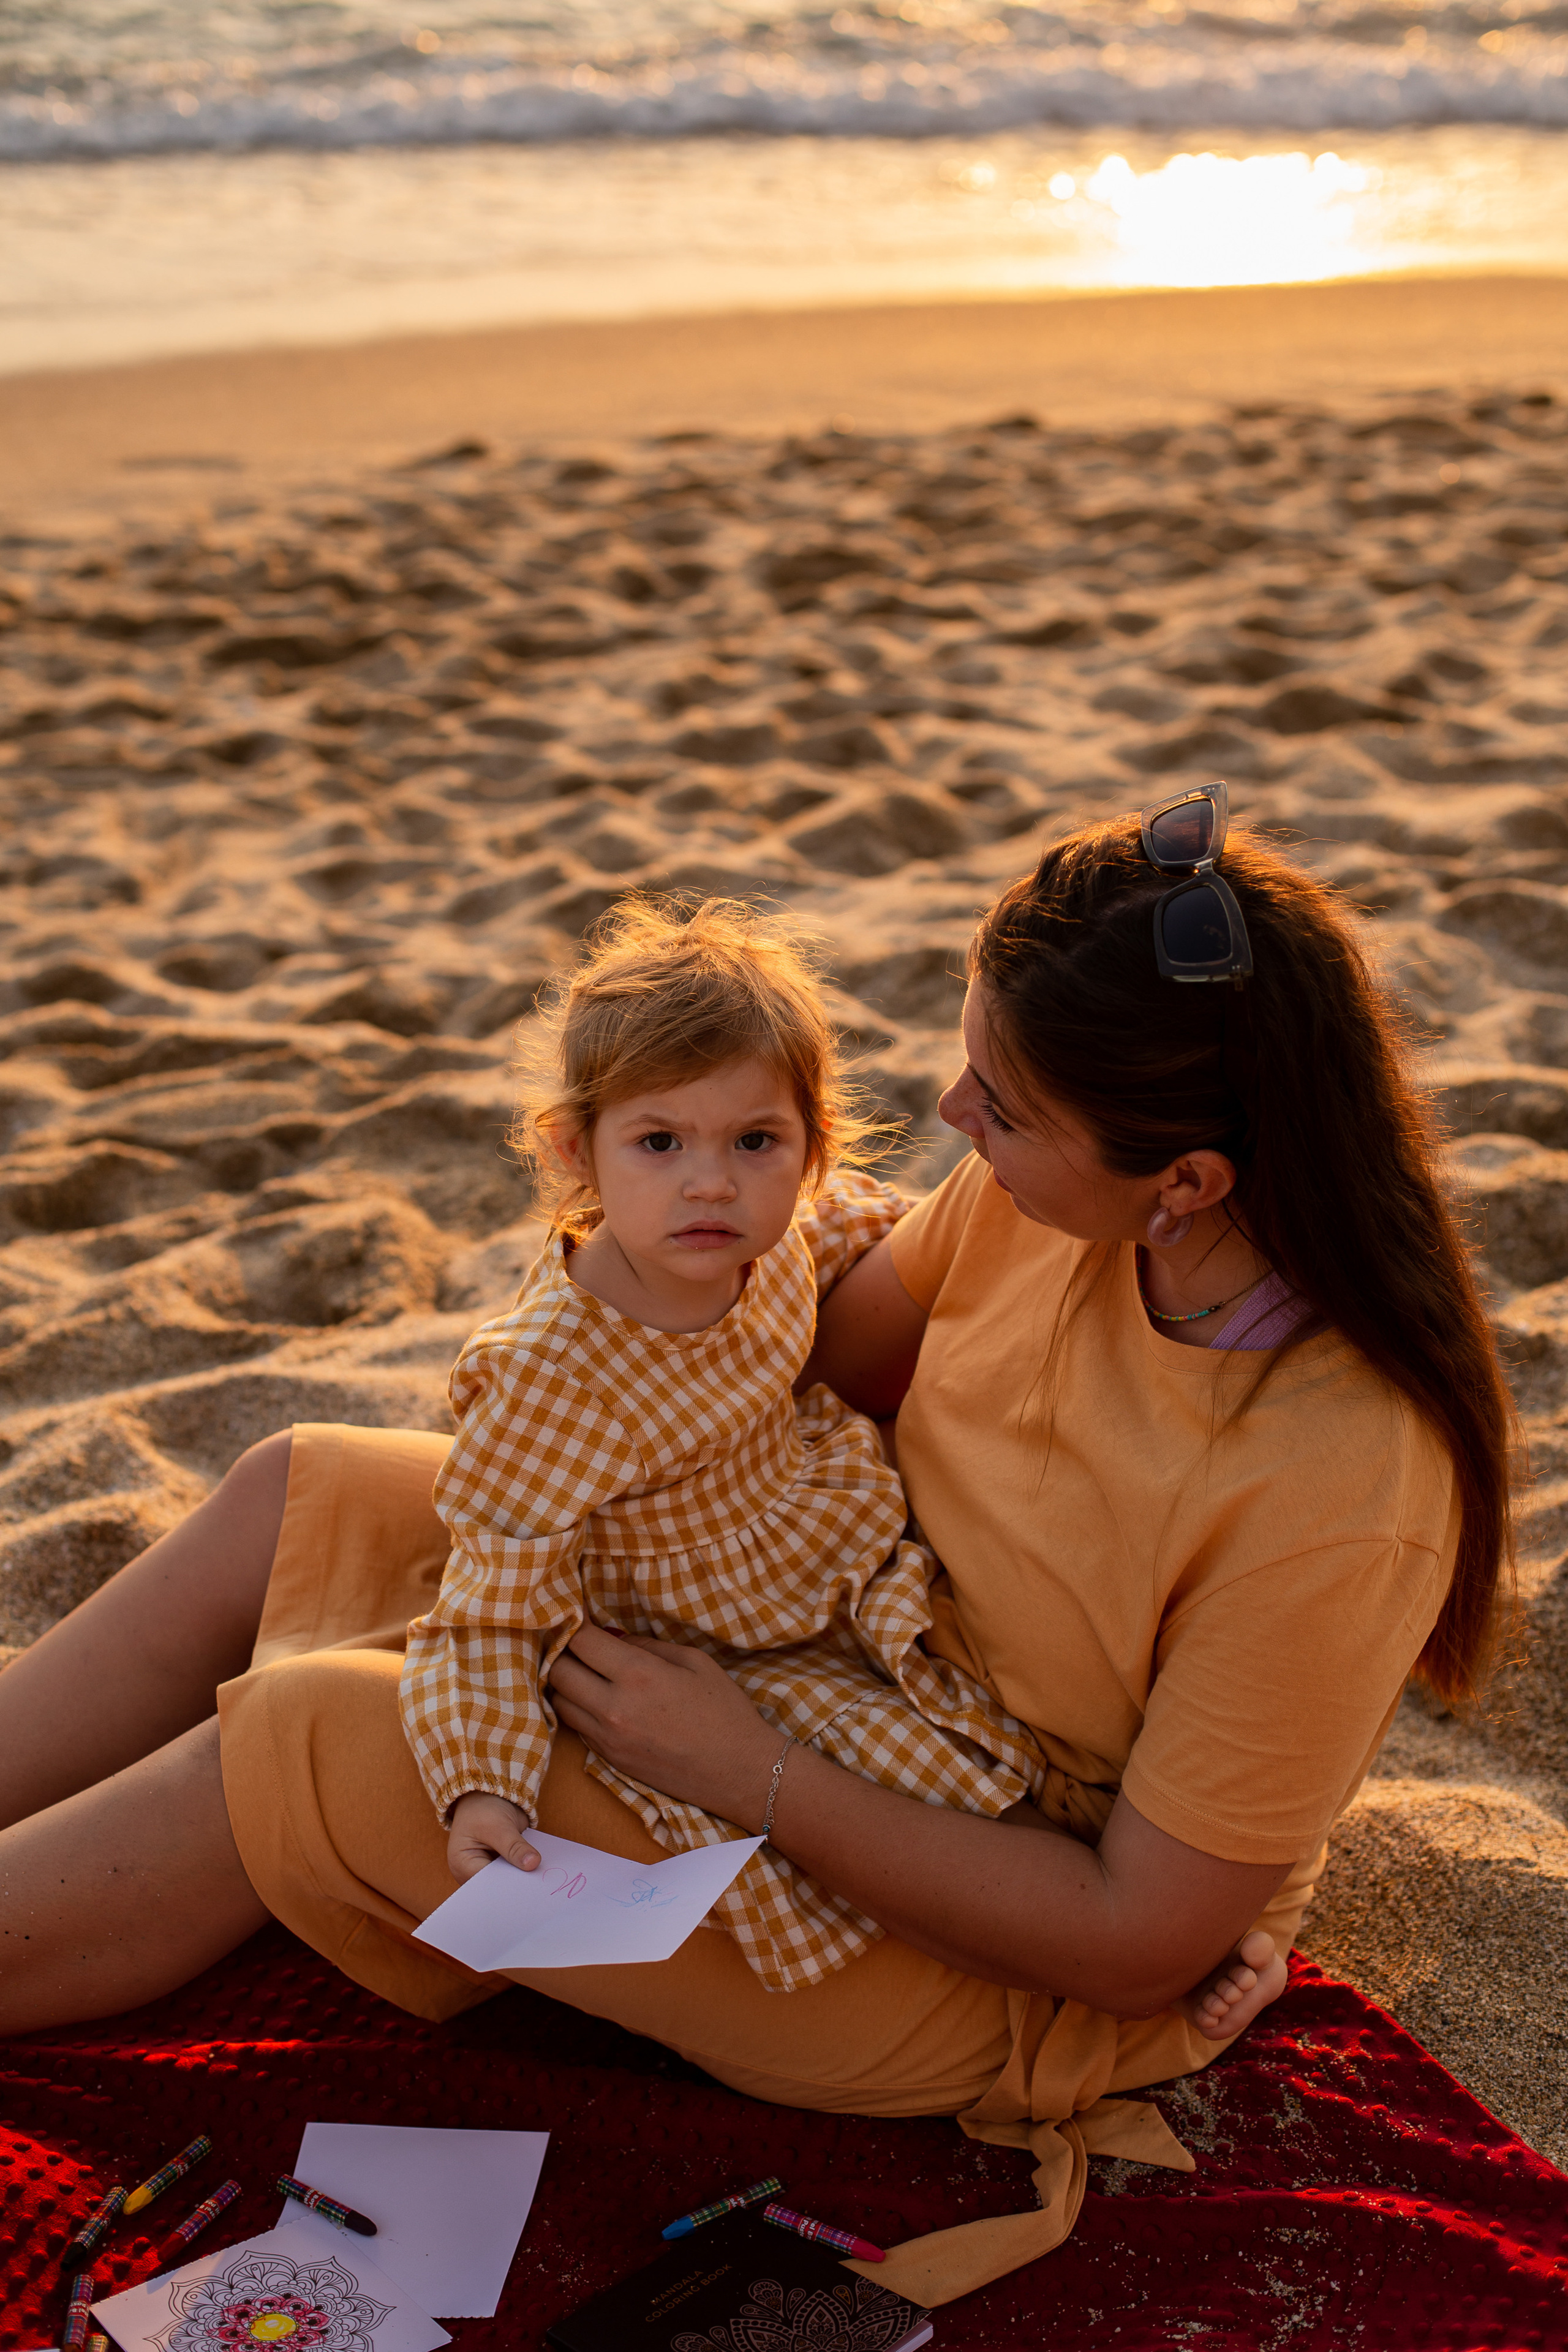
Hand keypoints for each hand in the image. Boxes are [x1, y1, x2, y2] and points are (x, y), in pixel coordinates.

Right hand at [447, 1792, 539, 1882]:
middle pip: (496, 1885)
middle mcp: (472, 1872)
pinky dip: (525, 1869)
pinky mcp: (501, 1865)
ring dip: (523, 1877)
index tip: (528, 1886)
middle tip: (539, 1884)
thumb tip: (533, 1863)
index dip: (506, 1885)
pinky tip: (540, 1870)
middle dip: (515, 1883)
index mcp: (462, 1864)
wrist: (489, 1795)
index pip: (486, 1883)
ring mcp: (487, 1869)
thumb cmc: (483, 1808)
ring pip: (507, 1881)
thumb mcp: (499, 1826)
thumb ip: (514, 1847)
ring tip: (541, 1879)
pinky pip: (514, 1872)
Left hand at [547, 1624, 780, 1828]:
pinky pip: (575, 1727)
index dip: (576, 1624)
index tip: (581, 1619)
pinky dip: (577, 1709)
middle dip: (563, 1652)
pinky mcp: (609, 1759)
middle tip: (579, 1645)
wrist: (738, 1771)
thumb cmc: (724, 1711)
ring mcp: (608, 1738)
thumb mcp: (694, 1661)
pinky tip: (596, 1700)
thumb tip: (615, 1638)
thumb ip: (648, 1645)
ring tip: (584, 1672)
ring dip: (566, 1683)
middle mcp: (614, 1707)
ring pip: (559, 1701)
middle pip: (558, 1671)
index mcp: (638, 1675)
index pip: (581, 1642)